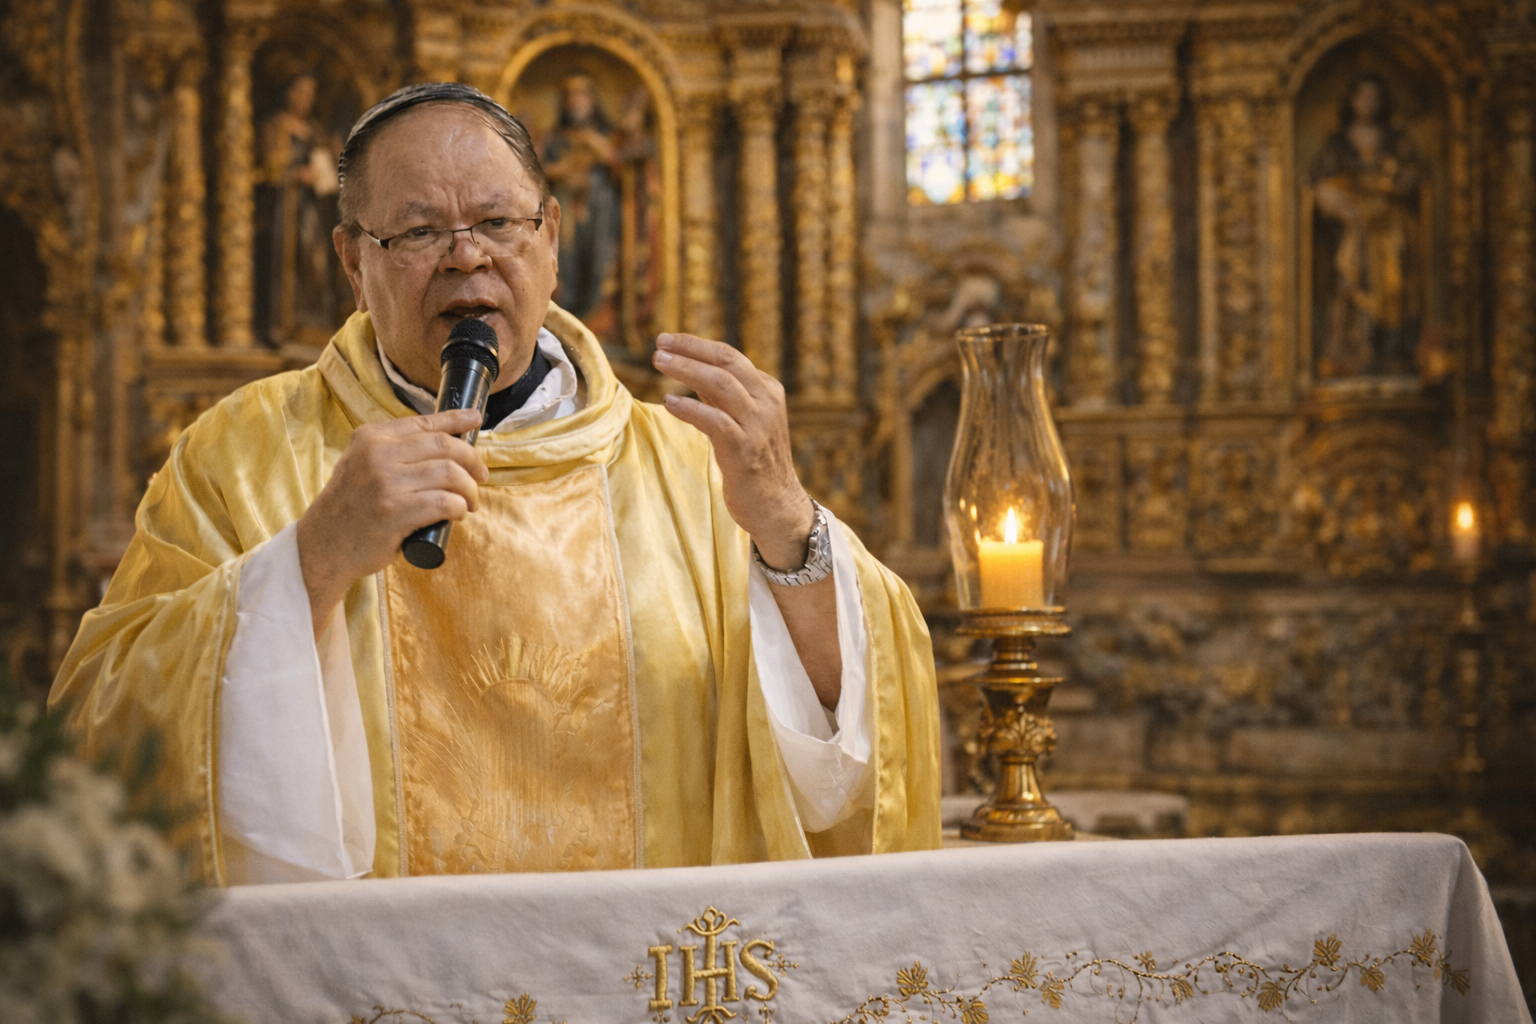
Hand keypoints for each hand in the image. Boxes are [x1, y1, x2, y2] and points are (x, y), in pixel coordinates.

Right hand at [295, 408, 487, 635]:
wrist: (322, 544)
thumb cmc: (351, 507)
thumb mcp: (362, 465)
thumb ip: (391, 450)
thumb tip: (443, 441)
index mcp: (370, 437)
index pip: (424, 423)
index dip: (456, 420)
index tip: (475, 419)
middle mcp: (377, 454)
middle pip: (444, 446)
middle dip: (472, 460)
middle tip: (480, 477)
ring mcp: (385, 483)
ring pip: (449, 474)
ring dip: (469, 489)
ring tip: (470, 501)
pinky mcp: (393, 512)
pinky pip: (444, 502)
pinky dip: (458, 507)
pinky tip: (458, 513)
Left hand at [652, 333, 813, 569]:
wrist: (776, 505)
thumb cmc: (755, 462)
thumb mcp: (743, 420)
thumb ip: (723, 397)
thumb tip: (691, 370)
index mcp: (768, 390)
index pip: (729, 356)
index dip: (696, 345)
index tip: (667, 340)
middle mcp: (767, 402)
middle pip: (726, 363)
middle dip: (690, 350)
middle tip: (658, 345)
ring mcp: (758, 425)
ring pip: (721, 384)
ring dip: (686, 370)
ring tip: (659, 363)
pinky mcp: (745, 450)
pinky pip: (715, 421)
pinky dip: (690, 409)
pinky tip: (670, 402)